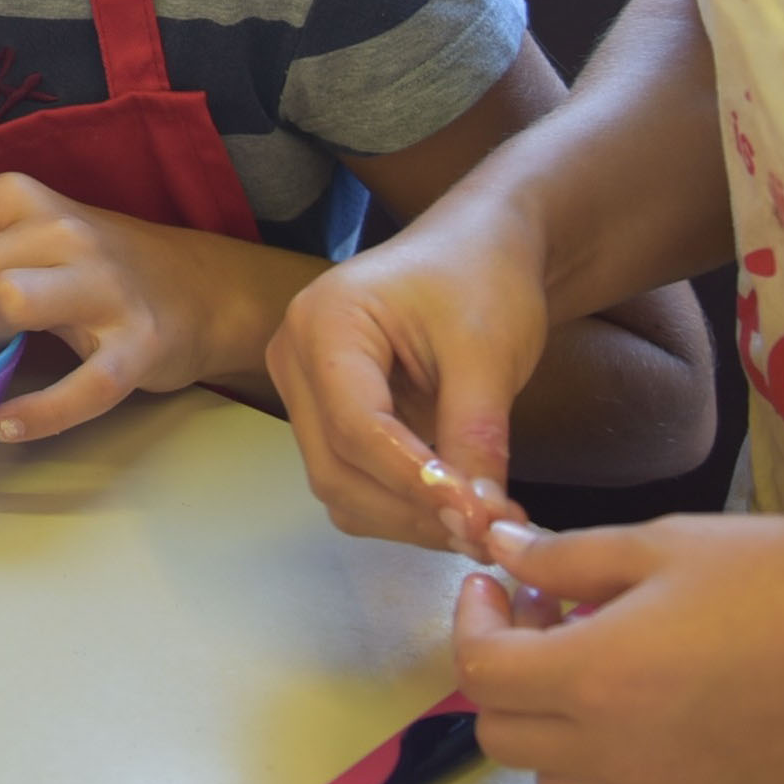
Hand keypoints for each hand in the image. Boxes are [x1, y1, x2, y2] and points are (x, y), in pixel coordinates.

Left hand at [0, 174, 286, 442]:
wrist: (199, 289)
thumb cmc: (90, 263)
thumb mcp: (27, 228)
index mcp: (18, 196)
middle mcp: (60, 229)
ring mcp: (104, 286)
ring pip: (4, 302)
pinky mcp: (139, 346)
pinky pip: (82, 387)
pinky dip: (37, 416)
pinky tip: (7, 425)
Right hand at [267, 192, 554, 550]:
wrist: (478, 250)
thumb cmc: (483, 280)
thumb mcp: (489, 355)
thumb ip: (475, 439)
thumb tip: (478, 524)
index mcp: (324, 323)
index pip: (356, 426)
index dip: (416, 483)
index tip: (482, 523)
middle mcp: (294, 358)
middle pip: (335, 466)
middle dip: (411, 510)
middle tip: (489, 534)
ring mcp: (303, 390)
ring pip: (338, 485)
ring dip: (406, 518)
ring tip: (480, 522)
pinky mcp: (325, 415)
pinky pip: (350, 479)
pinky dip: (400, 506)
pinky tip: (453, 506)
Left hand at [455, 514, 783, 783]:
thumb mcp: (667, 543)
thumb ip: (569, 557)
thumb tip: (501, 550)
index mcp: (594, 680)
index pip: (480, 674)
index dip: (471, 622)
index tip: (498, 583)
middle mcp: (621, 757)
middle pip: (503, 736)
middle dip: (503, 673)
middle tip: (547, 616)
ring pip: (562, 781)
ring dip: (555, 724)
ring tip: (603, 660)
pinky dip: (619, 757)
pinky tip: (668, 700)